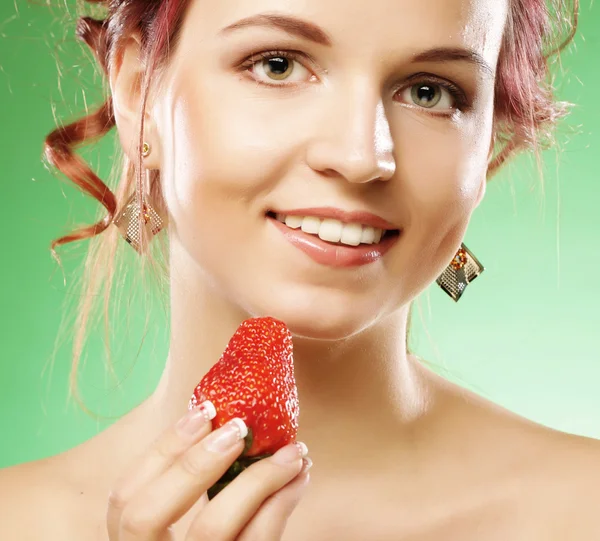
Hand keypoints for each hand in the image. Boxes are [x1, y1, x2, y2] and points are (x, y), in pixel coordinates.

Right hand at [106, 401, 310, 539]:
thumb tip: (221, 427)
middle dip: (194, 463)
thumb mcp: (182, 534)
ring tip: (292, 451)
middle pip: (147, 515)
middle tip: (240, 429)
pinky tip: (297, 480)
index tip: (204, 411)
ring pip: (211, 529)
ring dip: (257, 478)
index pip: (123, 500)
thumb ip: (186, 495)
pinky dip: (282, 504)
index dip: (160, 451)